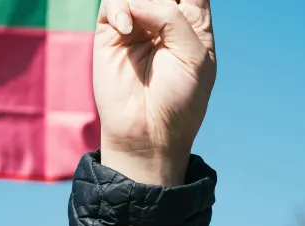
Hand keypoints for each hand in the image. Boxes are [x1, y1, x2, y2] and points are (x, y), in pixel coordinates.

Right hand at [93, 0, 216, 185]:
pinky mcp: (110, 33)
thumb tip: (136, 2)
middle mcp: (164, 17)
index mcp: (192, 21)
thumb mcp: (194, 55)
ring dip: (140, 1)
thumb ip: (171, 17)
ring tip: (138, 27)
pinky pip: (112, 2)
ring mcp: (136, 24)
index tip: (179, 6)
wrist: (148, 133)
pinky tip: (126, 28)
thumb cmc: (179, 100)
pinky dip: (118, 8)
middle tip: (162, 15)